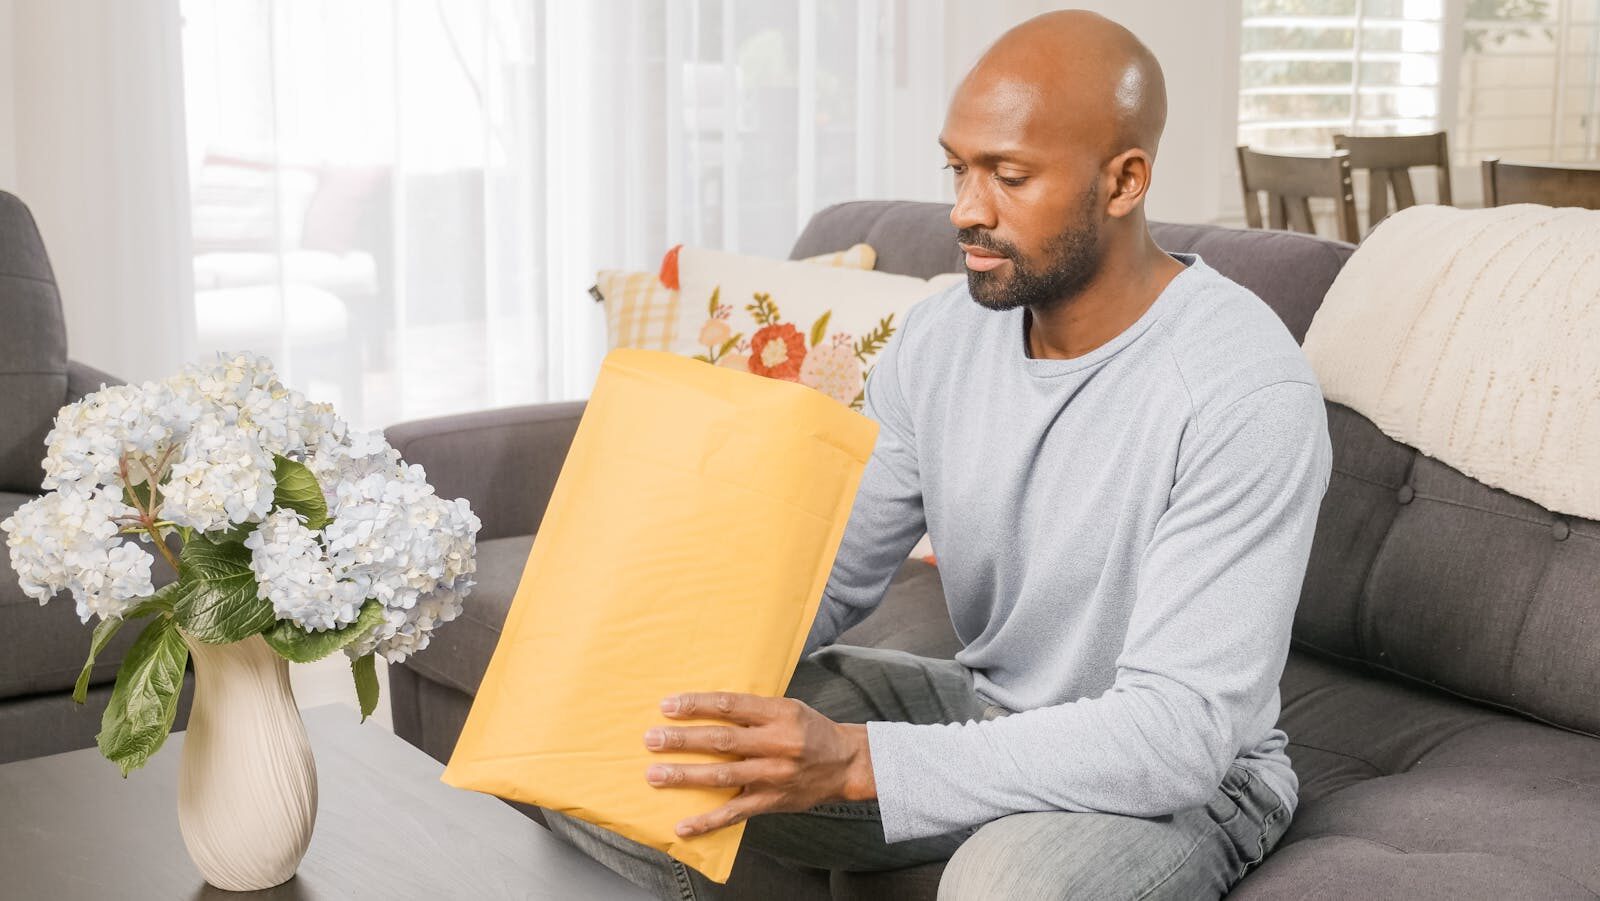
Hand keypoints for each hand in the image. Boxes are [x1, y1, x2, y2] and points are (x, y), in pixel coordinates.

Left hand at [642, 691, 875, 837]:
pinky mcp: (771, 801)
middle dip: (682, 740)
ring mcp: (773, 775)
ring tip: (655, 774)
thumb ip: (752, 709)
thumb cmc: (810, 730)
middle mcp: (775, 743)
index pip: (729, 705)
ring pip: (722, 775)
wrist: (846, 763)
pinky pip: (735, 813)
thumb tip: (706, 706)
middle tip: (651, 739)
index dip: (696, 705)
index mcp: (778, 714)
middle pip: (721, 740)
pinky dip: (707, 822)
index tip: (667, 706)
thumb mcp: (788, 707)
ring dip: (685, 775)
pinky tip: (683, 826)